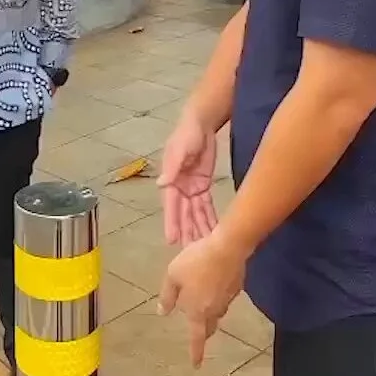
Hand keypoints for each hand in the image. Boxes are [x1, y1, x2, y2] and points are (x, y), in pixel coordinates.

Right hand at [157, 108, 217, 245]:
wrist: (201, 123)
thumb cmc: (187, 133)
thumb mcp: (180, 148)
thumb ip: (173, 166)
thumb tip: (162, 184)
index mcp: (171, 180)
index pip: (171, 205)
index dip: (172, 222)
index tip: (172, 240)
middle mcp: (180, 187)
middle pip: (183, 213)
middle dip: (187, 231)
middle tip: (190, 252)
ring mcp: (191, 188)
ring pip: (195, 213)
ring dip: (198, 228)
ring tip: (203, 248)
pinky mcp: (202, 185)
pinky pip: (205, 205)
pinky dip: (208, 217)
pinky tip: (213, 231)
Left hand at [157, 231, 245, 365]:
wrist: (228, 248)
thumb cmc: (196, 262)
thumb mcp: (173, 276)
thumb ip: (167, 296)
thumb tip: (163, 312)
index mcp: (197, 312)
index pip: (196, 338)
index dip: (196, 353)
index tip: (196, 366)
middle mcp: (214, 310)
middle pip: (210, 327)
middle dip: (204, 333)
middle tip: (200, 333)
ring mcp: (228, 300)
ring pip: (218, 312)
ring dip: (211, 313)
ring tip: (203, 303)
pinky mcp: (237, 288)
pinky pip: (225, 297)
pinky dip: (218, 296)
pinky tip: (215, 284)